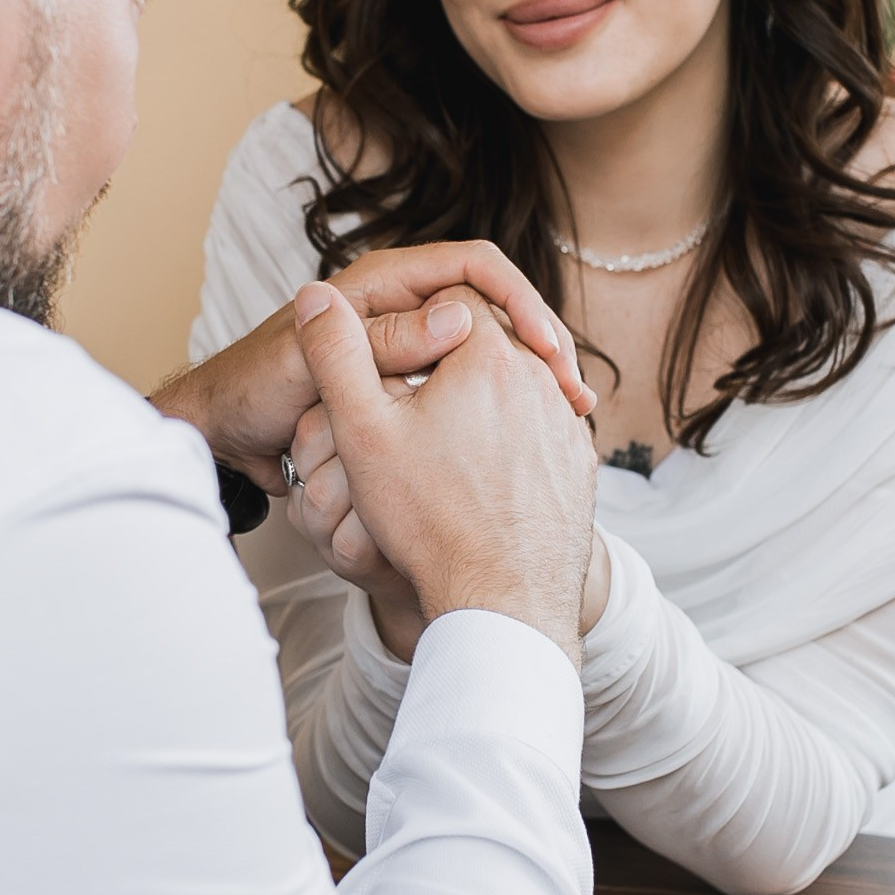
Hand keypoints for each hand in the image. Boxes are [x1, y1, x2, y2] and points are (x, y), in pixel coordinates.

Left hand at [150, 241, 593, 487]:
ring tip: (568, 421)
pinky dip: (504, 411)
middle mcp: (404, 308)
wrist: (223, 434)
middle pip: (495, 309)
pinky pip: (470, 388)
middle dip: (540, 345)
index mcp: (385, 283)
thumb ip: (384, 341)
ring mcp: (410, 348)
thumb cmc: (254, 389)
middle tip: (573, 393)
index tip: (547, 349)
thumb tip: (461, 318)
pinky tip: (532, 441)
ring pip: (489, 353)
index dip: (518, 302)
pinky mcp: (411, 387)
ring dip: (530, 382)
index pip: (475, 267)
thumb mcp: (316, 365)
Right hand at [290, 281, 595, 664]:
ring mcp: (567, 423)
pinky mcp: (579, 464)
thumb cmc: (432, 519)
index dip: (415, 317)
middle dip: (449, 357)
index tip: (392, 354)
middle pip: (490, 339)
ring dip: (482, 396)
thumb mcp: (363, 432)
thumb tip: (316, 295)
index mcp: (489, 354)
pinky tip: (479, 472)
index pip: (453, 296)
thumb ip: (337, 355)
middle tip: (410, 398)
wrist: (505, 599)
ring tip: (441, 440)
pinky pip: (542, 427)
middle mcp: (541, 378)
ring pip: (518, 383)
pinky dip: (512, 437)